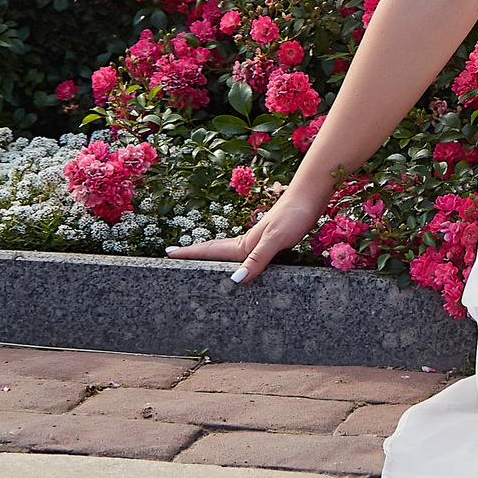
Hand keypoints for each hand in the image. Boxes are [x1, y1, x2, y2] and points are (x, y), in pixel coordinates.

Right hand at [164, 185, 328, 283]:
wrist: (310, 197)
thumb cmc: (293, 216)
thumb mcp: (274, 240)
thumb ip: (257, 259)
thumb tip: (235, 280)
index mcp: (244, 244)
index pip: (210, 250)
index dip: (189, 253)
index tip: (168, 253)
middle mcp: (247, 242)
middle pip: (214, 250)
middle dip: (194, 254)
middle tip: (174, 256)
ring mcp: (258, 240)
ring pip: (228, 251)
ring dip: (211, 255)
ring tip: (199, 261)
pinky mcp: (270, 240)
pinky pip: (244, 253)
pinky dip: (234, 258)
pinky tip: (240, 260)